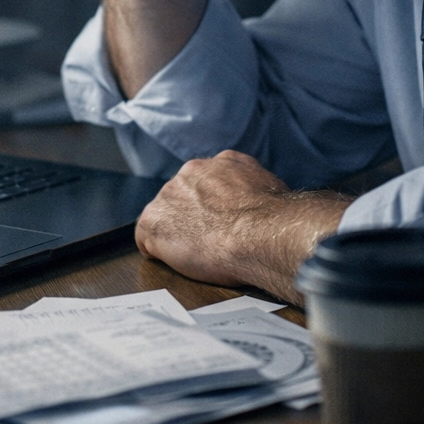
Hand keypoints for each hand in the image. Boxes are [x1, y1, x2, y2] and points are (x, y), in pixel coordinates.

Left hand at [134, 150, 351, 303]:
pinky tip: (178, 261)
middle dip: (193, 218)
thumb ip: (256, 192)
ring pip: (165, 216)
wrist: (263, 234)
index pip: (209, 183)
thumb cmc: (276, 222)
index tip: (224, 224)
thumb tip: (265, 207)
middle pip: (184, 196)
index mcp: (223, 163)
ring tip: (198, 255)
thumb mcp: (273, 191)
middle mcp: (193, 171)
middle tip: (211, 242)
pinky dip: (158, 252)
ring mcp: (170, 194)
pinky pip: (147, 238)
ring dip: (176, 234)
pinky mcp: (154, 220)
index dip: (214, 207)